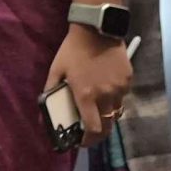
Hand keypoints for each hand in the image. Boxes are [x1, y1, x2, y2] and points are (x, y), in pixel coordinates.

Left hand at [44, 25, 134, 141]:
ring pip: (115, 112)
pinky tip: (105, 88)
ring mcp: (119, 88)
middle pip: (107, 126)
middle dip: (98, 134)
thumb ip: (50, 94)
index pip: (92, 128)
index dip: (88, 140)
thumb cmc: (72, 50)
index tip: (81, 142)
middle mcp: (105, 95)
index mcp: (86, 95)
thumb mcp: (56, 71)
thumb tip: (42, 116)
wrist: (97, 29)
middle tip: (89, 133)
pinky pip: (122, 97)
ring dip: (106, 115)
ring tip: (96, 109)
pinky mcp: (128, 81)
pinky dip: (114, 99)